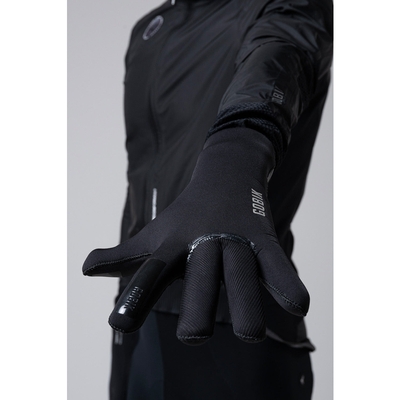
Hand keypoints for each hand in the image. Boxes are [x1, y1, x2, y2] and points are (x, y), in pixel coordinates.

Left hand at [82, 128, 309, 344]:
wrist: (226, 171)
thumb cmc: (186, 216)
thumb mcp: (155, 234)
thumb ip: (123, 256)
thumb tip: (84, 268)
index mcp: (173, 244)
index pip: (151, 272)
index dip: (136, 297)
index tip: (118, 325)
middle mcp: (203, 242)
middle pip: (200, 279)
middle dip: (197, 307)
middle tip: (192, 336)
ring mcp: (235, 240)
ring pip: (240, 275)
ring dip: (245, 305)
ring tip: (249, 336)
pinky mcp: (264, 239)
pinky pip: (278, 264)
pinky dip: (287, 282)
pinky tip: (297, 307)